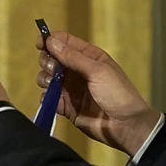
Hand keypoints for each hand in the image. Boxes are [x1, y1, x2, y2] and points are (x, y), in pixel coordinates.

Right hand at [37, 31, 159, 155]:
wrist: (125, 125)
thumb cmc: (118, 94)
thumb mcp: (97, 70)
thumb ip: (72, 57)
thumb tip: (51, 41)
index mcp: (88, 57)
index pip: (64, 42)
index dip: (50, 40)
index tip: (40, 44)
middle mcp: (78, 71)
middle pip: (52, 58)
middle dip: (47, 61)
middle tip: (53, 69)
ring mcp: (71, 89)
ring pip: (47, 78)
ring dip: (45, 79)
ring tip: (54, 85)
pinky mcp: (67, 106)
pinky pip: (49, 99)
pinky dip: (47, 98)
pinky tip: (55, 100)